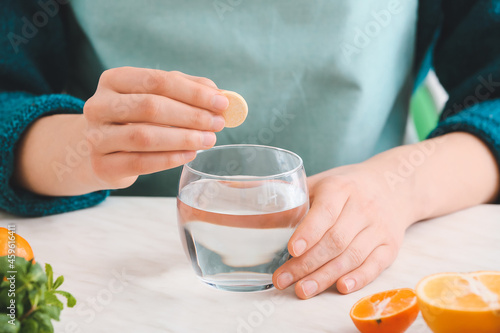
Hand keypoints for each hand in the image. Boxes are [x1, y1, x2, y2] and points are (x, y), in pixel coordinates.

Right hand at [83, 67, 228, 188]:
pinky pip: (140, 163)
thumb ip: (187, 91)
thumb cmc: (136, 118)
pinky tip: (190, 155)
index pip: (158, 81)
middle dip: (191, 116)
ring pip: (144, 136)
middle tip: (217, 124)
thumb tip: (220, 94)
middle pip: (150, 106)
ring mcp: (97, 137)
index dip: (193, 92)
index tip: (222, 103)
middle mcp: (99, 105)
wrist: (104, 150)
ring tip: (207, 140)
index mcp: (114, 80)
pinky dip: (170, 159)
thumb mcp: (158, 97)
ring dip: (183, 138)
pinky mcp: (102, 165)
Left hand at [272, 163, 413, 298]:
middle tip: (283, 279)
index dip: (308, 232)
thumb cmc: (347, 186)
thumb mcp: (320, 183)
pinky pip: (375, 265)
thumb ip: (290, 199)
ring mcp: (378, 227)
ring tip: (302, 290)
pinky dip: (358, 278)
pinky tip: (339, 287)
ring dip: (325, 276)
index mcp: (340, 188)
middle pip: (335, 240)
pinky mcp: (390, 245)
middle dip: (307, 264)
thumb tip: (243, 209)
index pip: (325, 212)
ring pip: (352, 256)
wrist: (394, 185)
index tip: (291, 249)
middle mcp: (362, 207)